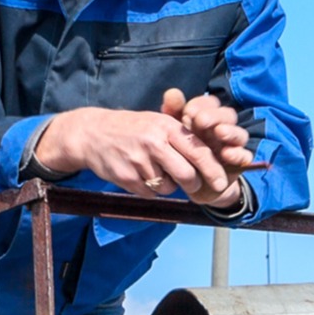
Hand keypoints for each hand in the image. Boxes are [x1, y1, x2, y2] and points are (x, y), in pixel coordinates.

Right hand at [30, 101, 241, 205]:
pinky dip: (150, 189)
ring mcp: (139, 161)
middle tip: (191, 184)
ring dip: (168, 185)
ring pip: (168, 187)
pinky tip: (140, 174)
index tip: (221, 183)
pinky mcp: (127, 178)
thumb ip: (181, 136)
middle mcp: (154, 143)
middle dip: (193, 184)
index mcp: (166, 127)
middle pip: (187, 175)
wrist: (92, 134)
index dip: (213, 170)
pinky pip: (150, 193)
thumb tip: (211, 158)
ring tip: (154, 169)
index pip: (198, 152)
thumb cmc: (132, 128)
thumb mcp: (157, 121)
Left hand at [164, 88, 256, 172]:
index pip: (211, 103)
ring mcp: (232, 146)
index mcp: (207, 119)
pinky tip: (227, 154)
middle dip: (215, 116)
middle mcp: (222, 129)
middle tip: (200, 120)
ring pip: (240, 134)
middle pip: (228, 115)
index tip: (187, 111)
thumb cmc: (182, 155)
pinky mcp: (238, 164)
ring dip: (230, 131)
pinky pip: (245, 156)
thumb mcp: (174, 134)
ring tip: (219, 132)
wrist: (193, 186)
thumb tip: (171, 93)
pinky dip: (238, 154)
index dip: (202, 104)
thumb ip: (173, 113)